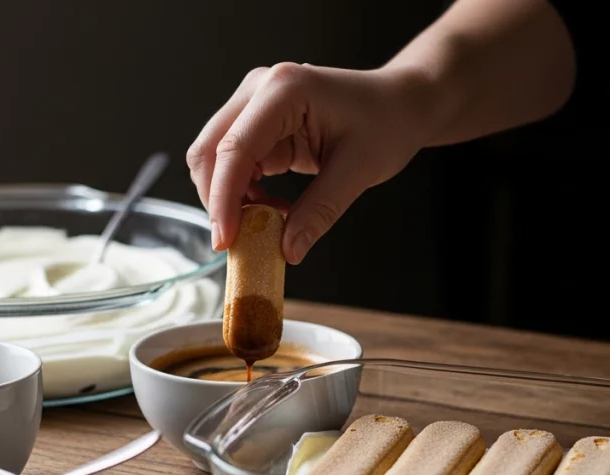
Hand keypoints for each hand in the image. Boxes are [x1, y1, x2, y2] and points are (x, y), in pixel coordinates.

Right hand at [186, 62, 430, 263]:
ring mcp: (255, 104)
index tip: (226, 240)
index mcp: (284, 90)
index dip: (223, 198)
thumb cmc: (387, 123)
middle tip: (239, 242)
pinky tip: (271, 208)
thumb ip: (319, 211)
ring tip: (268, 222)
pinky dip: (243, 193)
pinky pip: (233, 164)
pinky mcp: (257, 123)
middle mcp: (260, 90)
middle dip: (218, 201)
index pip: (234, 149)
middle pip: (210, 151)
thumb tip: (287, 250)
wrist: (400, 105)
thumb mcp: (359, 171)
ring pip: (214, 159)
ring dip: (229, 198)